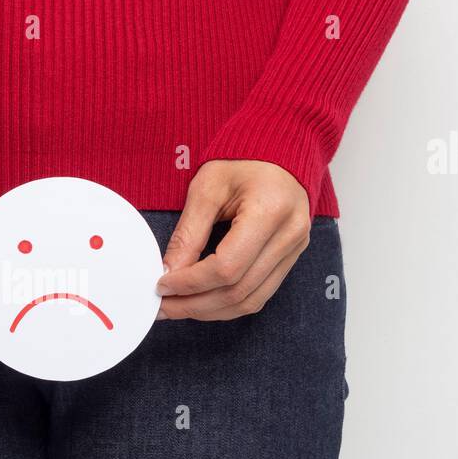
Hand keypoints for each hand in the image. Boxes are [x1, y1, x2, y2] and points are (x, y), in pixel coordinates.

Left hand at [156, 160, 310, 320]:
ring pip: (251, 301)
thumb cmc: (244, 159)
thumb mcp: (207, 187)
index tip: (162, 285)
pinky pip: (260, 294)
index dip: (190, 283)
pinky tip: (203, 301)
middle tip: (163, 306)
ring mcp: (295, 249)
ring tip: (178, 307)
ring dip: (210, 311)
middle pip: (238, 291)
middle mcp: (290, 235)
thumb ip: (188, 233)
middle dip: (195, 304)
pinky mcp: (291, 258)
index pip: (227, 267)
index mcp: (270, 211)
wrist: (281, 147)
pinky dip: (228, 304)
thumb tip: (168, 273)